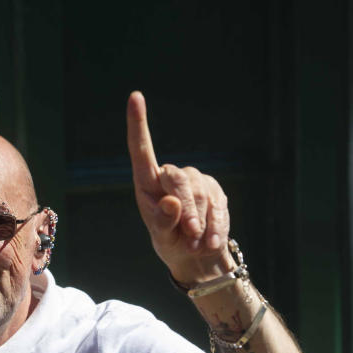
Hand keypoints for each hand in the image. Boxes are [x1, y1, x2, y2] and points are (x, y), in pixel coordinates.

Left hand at [125, 91, 235, 283]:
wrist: (198, 256)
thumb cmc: (171, 243)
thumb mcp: (162, 239)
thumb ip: (163, 223)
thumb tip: (171, 202)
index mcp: (147, 184)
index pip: (141, 150)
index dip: (137, 123)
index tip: (135, 96)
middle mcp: (170, 176)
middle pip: (178, 179)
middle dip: (186, 210)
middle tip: (190, 236)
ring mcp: (195, 180)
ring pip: (200, 193)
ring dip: (200, 223)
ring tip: (196, 243)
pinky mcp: (215, 189)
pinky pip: (217, 204)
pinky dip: (215, 225)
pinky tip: (211, 241)